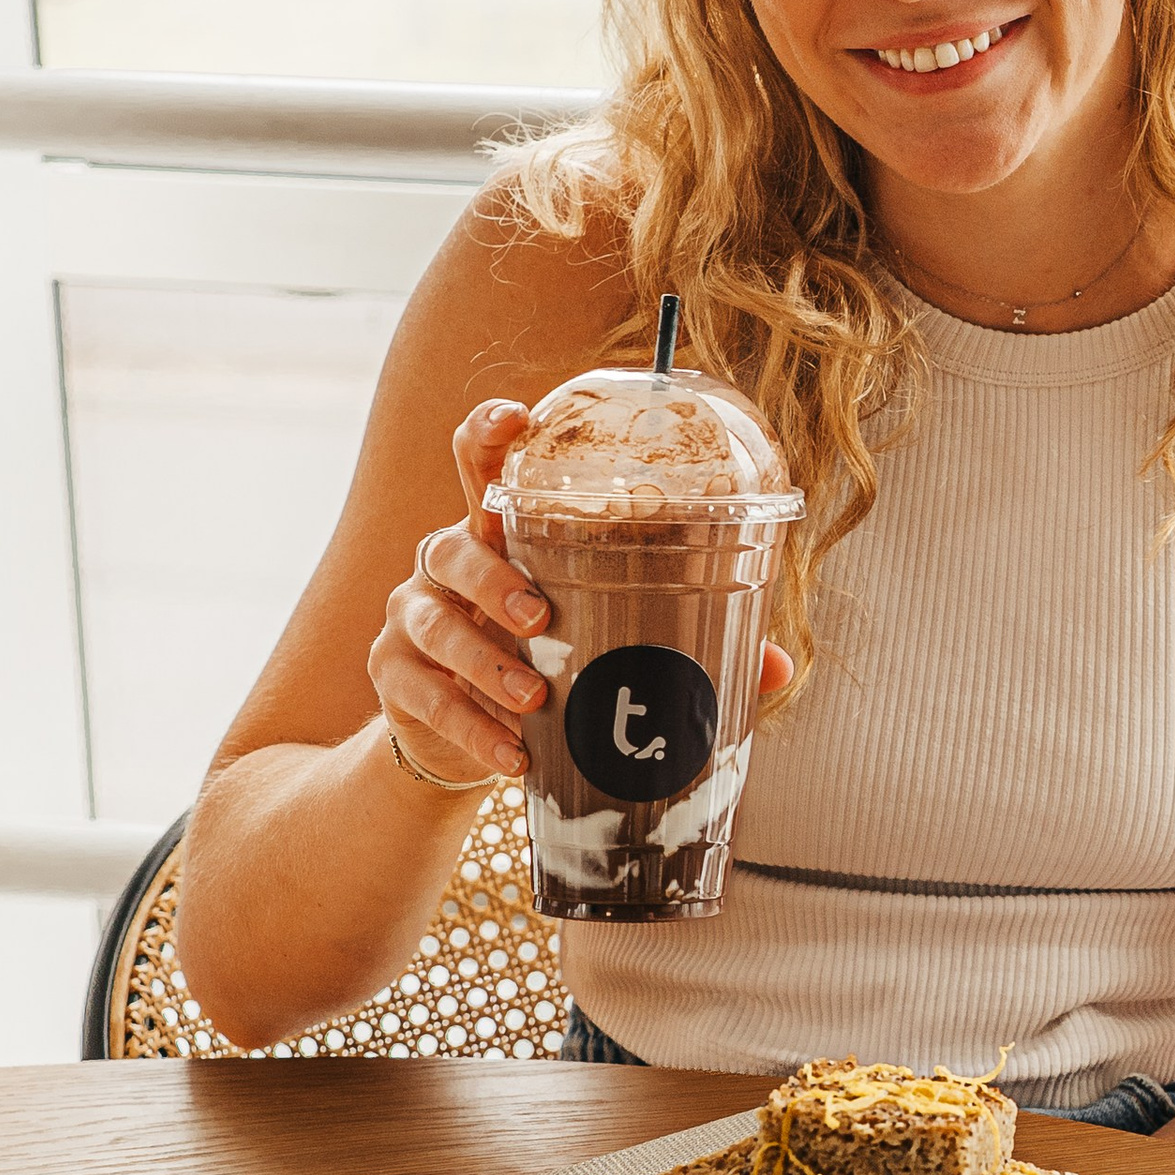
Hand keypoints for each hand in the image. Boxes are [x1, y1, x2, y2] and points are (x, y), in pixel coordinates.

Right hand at [368, 399, 792, 788]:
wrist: (468, 741)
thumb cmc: (547, 663)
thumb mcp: (603, 642)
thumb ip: (684, 643)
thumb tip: (779, 667)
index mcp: (501, 535)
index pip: (481, 463)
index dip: (490, 433)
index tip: (515, 419)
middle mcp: (448, 563)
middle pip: (453, 546)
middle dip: (493, 577)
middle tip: (539, 617)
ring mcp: (413, 618)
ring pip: (435, 623)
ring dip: (485, 662)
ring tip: (533, 700)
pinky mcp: (395, 677)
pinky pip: (426, 697)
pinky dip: (472, 728)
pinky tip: (511, 755)